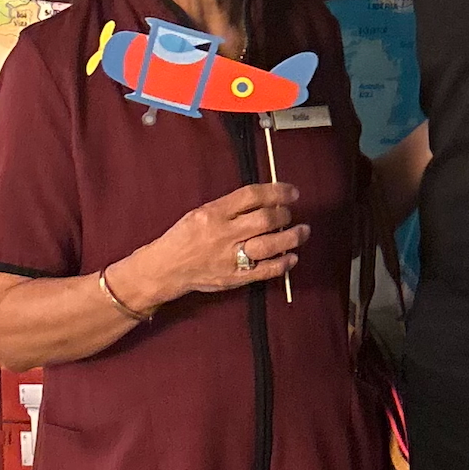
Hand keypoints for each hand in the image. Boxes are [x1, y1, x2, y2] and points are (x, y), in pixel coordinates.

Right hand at [117, 183, 307, 304]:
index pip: (252, 196)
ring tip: (303, 231)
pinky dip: (283, 264)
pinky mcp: (234, 278)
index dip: (277, 191)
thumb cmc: (183, 238)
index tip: (292, 192)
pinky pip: (265, 271)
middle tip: (290, 213)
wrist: (165, 269)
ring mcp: (230, 258)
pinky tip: (292, 257)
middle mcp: (223, 234)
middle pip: (265, 219)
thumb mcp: (200, 212)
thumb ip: (230, 207)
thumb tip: (265, 200)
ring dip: (292, 237)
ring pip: (270, 245)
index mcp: (213, 213)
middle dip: (285, 214)